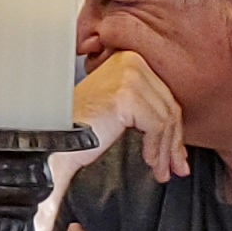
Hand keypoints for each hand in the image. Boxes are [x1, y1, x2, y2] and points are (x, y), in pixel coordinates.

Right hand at [71, 53, 188, 182]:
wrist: (55, 141)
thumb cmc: (77, 128)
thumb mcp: (119, 112)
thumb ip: (145, 111)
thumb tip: (175, 132)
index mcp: (128, 60)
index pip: (164, 95)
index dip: (173, 128)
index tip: (176, 152)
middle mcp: (130, 61)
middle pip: (168, 106)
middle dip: (174, 142)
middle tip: (175, 167)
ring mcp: (129, 76)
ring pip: (166, 118)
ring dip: (166, 150)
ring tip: (161, 170)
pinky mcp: (128, 96)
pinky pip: (157, 126)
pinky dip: (156, 149)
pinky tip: (149, 162)